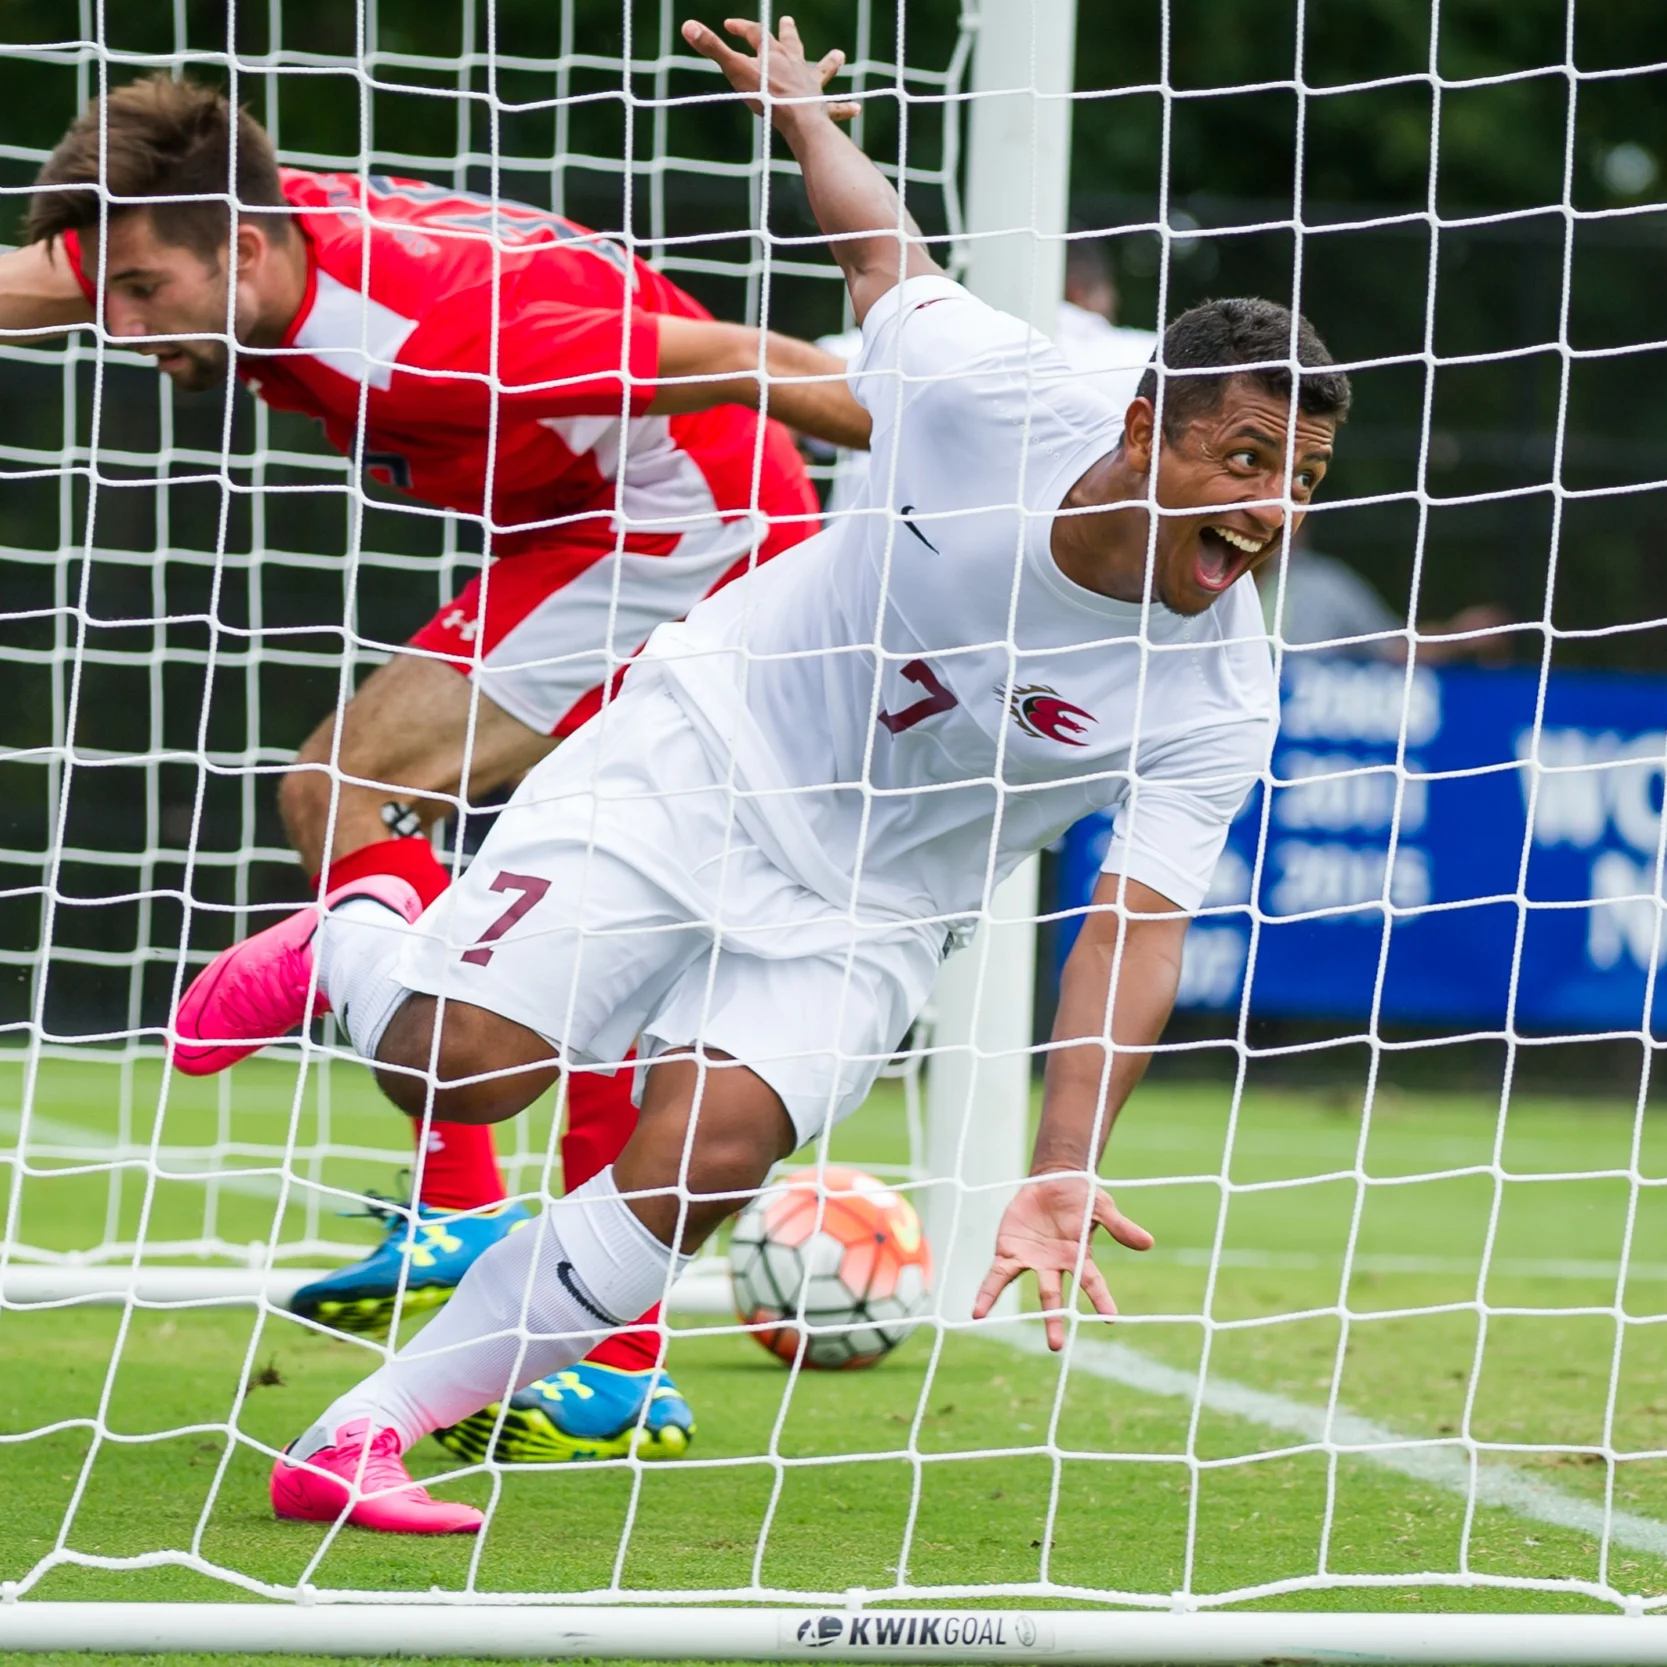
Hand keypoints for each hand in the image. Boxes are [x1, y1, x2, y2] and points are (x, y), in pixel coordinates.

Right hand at [681, 15, 859, 126]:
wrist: (799, 119)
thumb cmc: (768, 96)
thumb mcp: (736, 70)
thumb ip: (713, 49)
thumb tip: (687, 26)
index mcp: (772, 54)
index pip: (755, 33)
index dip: (741, 27)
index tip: (728, 25)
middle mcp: (795, 64)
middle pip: (791, 43)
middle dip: (787, 32)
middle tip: (788, 21)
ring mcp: (810, 84)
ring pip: (820, 68)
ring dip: (829, 62)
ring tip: (839, 55)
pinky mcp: (822, 105)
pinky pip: (836, 106)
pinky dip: (845, 108)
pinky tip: (856, 108)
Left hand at [972, 1170, 1153, 1351]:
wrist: (1052, 1180)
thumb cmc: (1081, 1195)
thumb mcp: (1102, 1207)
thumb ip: (1120, 1226)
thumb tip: (1149, 1243)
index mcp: (1079, 1257)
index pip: (1092, 1283)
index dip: (1101, 1299)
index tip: (1110, 1318)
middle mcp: (1055, 1265)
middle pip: (1054, 1296)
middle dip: (1054, 1319)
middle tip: (1054, 1346)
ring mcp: (1032, 1261)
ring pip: (1026, 1290)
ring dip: (1016, 1310)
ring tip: (1003, 1329)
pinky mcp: (1010, 1252)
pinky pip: (997, 1276)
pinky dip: (987, 1293)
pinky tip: (978, 1312)